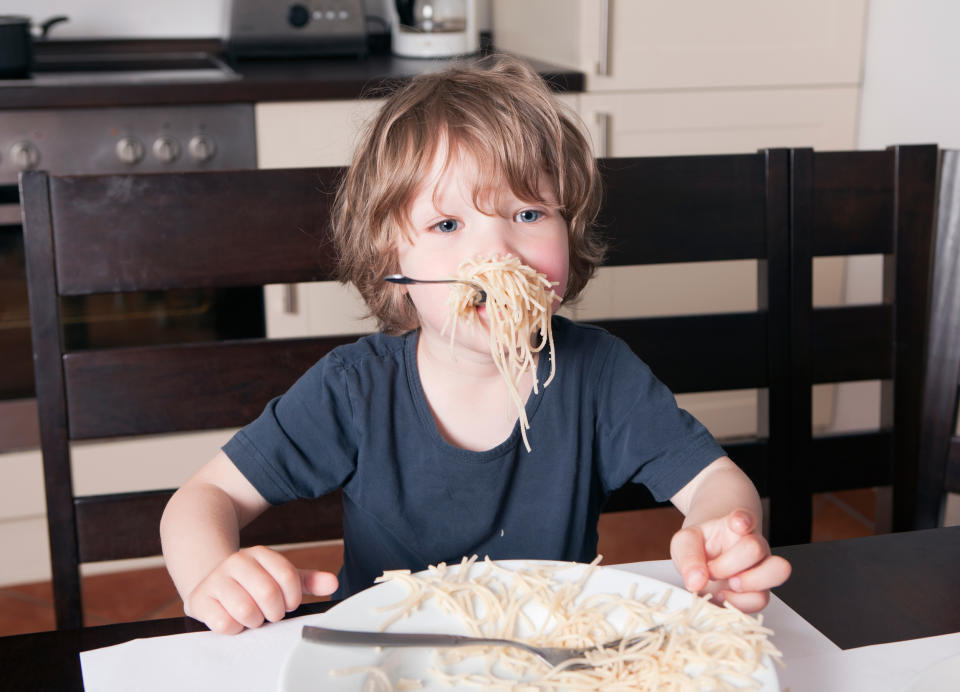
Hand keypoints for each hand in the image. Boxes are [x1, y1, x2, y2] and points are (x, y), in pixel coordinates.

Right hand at [184, 545, 338, 633]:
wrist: (212, 582)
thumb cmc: (252, 583)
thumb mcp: (280, 577)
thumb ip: (308, 581)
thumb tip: (332, 584)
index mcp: (261, 554)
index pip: (289, 577)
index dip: (293, 598)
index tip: (288, 603)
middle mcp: (238, 562)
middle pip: (268, 595)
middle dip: (274, 612)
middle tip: (270, 613)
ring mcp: (217, 580)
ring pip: (246, 611)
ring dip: (254, 621)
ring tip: (252, 615)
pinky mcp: (201, 600)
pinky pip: (225, 624)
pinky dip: (235, 628)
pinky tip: (234, 619)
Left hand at [670, 509, 790, 612]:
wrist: (707, 563)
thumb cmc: (701, 548)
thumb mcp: (684, 544)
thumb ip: (688, 557)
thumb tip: (696, 581)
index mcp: (735, 526)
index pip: (745, 517)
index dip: (744, 519)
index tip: (736, 523)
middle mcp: (753, 544)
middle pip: (757, 547)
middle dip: (730, 563)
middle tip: (712, 571)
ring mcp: (761, 567)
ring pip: (778, 571)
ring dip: (750, 581)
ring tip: (730, 584)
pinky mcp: (760, 591)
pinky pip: (761, 599)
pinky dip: (740, 603)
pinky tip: (723, 596)